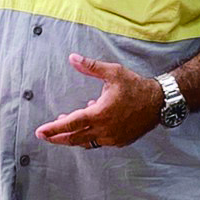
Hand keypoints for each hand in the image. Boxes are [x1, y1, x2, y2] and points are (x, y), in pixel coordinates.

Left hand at [35, 54, 164, 149]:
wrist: (159, 102)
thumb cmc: (136, 86)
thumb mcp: (113, 72)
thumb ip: (91, 66)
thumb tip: (72, 58)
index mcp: (100, 114)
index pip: (70, 124)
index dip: (53, 129)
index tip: (40, 132)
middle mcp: (104, 130)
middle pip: (74, 138)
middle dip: (57, 138)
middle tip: (44, 135)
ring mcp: (112, 138)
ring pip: (86, 142)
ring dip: (73, 137)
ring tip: (64, 127)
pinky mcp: (119, 141)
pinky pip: (98, 142)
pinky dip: (89, 136)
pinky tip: (88, 124)